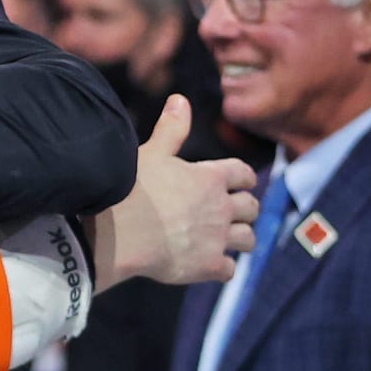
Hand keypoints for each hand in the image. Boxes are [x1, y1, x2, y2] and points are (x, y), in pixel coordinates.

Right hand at [93, 95, 258, 289]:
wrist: (118, 233)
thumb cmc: (130, 190)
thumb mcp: (150, 153)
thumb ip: (171, 129)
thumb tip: (181, 99)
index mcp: (211, 177)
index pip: (243, 174)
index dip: (242, 179)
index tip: (237, 183)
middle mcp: (222, 207)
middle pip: (252, 207)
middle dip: (245, 209)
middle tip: (231, 213)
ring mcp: (218, 238)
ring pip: (249, 239)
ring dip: (241, 238)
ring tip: (227, 240)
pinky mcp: (208, 266)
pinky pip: (230, 270)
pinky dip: (223, 267)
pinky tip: (210, 265)